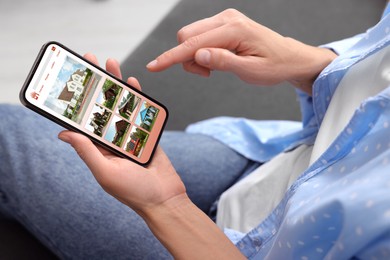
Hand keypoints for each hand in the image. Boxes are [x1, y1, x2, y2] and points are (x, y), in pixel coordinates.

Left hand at [58, 54, 185, 214]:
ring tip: (110, 63)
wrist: (165, 198)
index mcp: (98, 148)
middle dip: (96, 84)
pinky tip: (131, 82)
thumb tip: (64, 133)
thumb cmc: (134, 191)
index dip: (77, 100)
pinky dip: (136, 96)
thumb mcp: (106, 172)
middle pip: (102, 106)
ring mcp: (130, 134)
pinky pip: (140, 111)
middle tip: (90, 61)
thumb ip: (87, 151)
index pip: (83, 120)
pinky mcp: (147, 133)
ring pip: (120, 105)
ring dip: (115, 84)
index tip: (72, 81)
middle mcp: (111, 139)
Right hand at [146, 9, 336, 93]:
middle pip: (187, 36)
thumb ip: (222, 62)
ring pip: (191, 36)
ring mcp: (225, 19)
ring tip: (214, 68)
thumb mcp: (250, 71)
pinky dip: (201, 51)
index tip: (153, 66)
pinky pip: (200, 36)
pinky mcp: (224, 23)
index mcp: (234, 29)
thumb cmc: (273, 65)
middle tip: (207, 73)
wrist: (288, 57)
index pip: (193, 44)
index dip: (171, 57)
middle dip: (187, 59)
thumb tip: (197, 56)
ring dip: (194, 56)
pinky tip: (216, 59)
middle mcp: (227, 19)